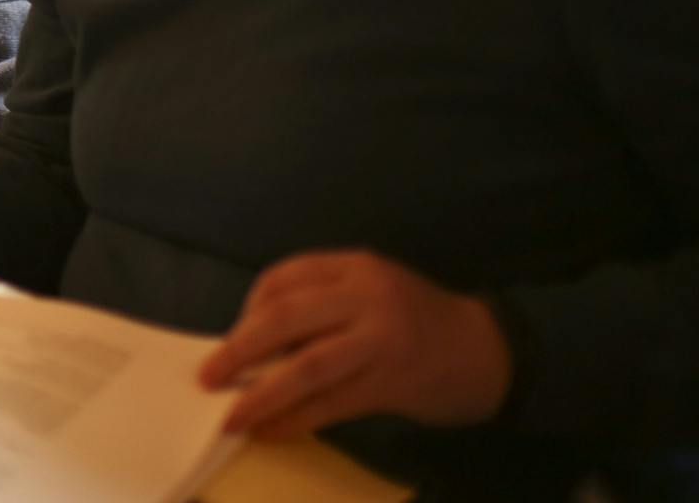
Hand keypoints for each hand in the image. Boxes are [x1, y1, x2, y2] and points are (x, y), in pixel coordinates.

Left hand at [200, 249, 511, 439]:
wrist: (490, 351)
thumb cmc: (415, 322)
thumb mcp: (370, 293)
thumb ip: (321, 306)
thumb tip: (251, 342)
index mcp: (353, 267)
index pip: (284, 278)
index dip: (248, 309)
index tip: (233, 338)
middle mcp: (366, 296)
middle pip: (285, 317)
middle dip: (239, 349)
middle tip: (208, 376)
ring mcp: (382, 339)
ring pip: (306, 365)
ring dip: (262, 393)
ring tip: (231, 416)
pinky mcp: (394, 383)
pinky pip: (332, 404)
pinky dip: (295, 419)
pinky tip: (270, 431)